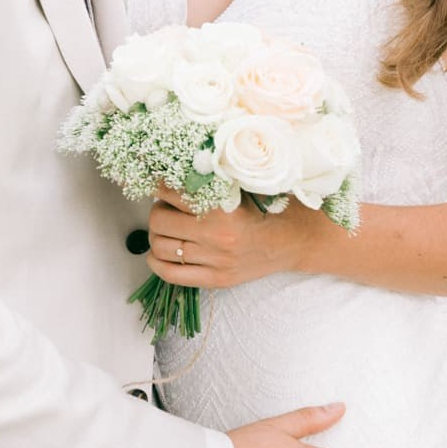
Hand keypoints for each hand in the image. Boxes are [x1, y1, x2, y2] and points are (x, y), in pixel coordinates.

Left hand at [146, 188, 316, 289]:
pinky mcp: (215, 280)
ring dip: (157, 235)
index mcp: (223, 208)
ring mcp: (215, 262)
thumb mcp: (239, 186)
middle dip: (157, 211)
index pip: (171, 192)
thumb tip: (171, 167)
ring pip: (161, 247)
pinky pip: (170, 274)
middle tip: (166, 206)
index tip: (154, 179)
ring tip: (167, 227)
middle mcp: (217, 237)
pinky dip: (156, 262)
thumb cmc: (265, 207)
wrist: (292, 240)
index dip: (158, 184)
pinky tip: (158, 252)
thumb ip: (209, 178)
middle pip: (159, 221)